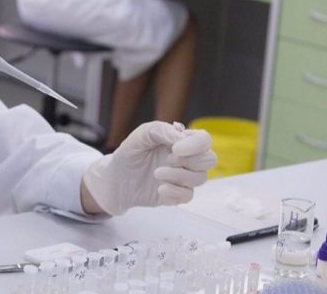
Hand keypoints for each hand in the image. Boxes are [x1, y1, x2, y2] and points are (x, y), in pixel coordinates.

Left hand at [82, 122, 215, 214]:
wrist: (117, 178)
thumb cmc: (131, 152)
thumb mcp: (142, 134)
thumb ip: (162, 130)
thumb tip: (182, 137)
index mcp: (181, 140)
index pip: (204, 139)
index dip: (196, 144)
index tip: (175, 149)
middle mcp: (187, 158)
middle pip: (209, 159)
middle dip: (190, 161)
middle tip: (168, 159)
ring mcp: (184, 177)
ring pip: (201, 178)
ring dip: (179, 176)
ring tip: (156, 173)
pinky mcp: (178, 194)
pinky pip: (189, 196)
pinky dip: (175, 192)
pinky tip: (159, 189)